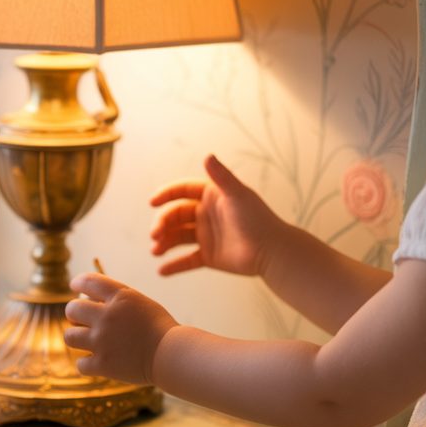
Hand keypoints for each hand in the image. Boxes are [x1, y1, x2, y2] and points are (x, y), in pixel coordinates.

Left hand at [64, 273, 177, 384]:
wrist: (173, 355)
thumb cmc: (159, 329)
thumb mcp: (140, 303)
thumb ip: (115, 299)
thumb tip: (86, 298)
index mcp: (119, 297)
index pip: (88, 281)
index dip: (78, 283)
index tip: (75, 287)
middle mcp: (107, 316)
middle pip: (71, 309)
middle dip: (74, 314)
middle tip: (82, 321)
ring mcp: (102, 341)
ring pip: (69, 336)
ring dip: (77, 339)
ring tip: (88, 342)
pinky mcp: (102, 364)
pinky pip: (80, 363)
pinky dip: (87, 364)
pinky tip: (97, 362)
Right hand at [150, 155, 284, 276]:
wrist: (273, 251)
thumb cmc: (258, 219)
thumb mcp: (238, 195)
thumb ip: (221, 177)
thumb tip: (207, 155)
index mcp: (211, 196)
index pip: (182, 191)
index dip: (166, 194)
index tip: (152, 202)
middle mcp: (205, 215)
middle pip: (175, 215)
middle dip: (162, 223)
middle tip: (155, 235)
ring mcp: (205, 236)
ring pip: (177, 237)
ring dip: (164, 243)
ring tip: (156, 252)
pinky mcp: (208, 256)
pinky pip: (186, 260)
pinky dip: (174, 266)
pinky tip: (162, 271)